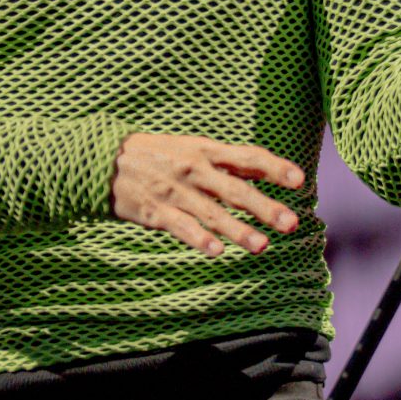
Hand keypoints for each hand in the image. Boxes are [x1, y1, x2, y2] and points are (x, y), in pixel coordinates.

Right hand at [111, 134, 302, 258]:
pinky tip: (216, 251)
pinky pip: (180, 227)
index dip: (274, 167)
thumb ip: (225, 162)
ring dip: (238, 230)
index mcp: (205, 150)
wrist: (101, 159)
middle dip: (265, 207)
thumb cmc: (156, 155)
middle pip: (236, 190)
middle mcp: (193, 170)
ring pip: (212, 213)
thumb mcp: (190, 147)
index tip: (299, 180)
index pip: (247, 157)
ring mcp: (174, 191)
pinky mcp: (154, 211)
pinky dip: (198, 239)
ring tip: (262, 246)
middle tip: (291, 224)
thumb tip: (266, 170)